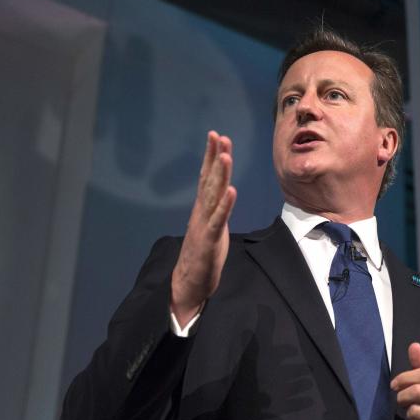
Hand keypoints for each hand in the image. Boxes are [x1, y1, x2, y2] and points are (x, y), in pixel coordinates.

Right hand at [171, 131, 237, 326]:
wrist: (188, 283)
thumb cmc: (201, 257)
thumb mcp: (211, 228)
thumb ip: (215, 211)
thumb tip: (221, 195)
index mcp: (203, 209)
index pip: (207, 177)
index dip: (211, 157)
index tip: (216, 136)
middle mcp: (201, 212)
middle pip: (209, 180)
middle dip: (214, 157)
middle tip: (218, 135)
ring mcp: (204, 224)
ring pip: (213, 195)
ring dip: (220, 174)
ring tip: (225, 155)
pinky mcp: (209, 239)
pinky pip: (218, 219)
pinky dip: (225, 205)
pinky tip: (231, 190)